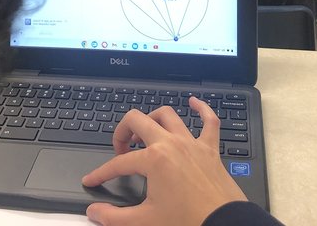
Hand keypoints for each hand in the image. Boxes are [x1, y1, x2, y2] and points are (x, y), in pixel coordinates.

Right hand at [82, 97, 246, 225]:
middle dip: (122, 132)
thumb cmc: (189, 222)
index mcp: (154, 160)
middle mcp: (171, 144)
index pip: (118, 163)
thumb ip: (115, 217)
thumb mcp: (146, 221)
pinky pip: (209, 121)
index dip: (101, 173)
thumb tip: (95, 212)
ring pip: (167, 115)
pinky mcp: (210, 149)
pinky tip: (195, 103)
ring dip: (152, 119)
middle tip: (120, 150)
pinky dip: (202, 109)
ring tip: (145, 133)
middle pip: (137, 120)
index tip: (93, 180)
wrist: (224, 225)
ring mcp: (192, 143)